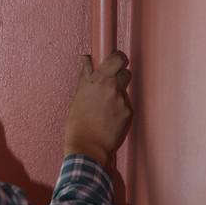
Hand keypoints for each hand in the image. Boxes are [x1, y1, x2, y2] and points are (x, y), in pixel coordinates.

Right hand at [64, 51, 132, 167]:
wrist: (88, 147)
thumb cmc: (78, 123)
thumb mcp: (78, 95)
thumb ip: (85, 75)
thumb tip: (85, 59)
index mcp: (97, 79)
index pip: (117, 58)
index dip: (118, 57)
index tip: (116, 59)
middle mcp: (111, 87)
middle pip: (125, 71)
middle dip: (120, 74)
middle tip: (113, 81)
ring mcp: (121, 99)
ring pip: (125, 89)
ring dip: (119, 92)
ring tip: (108, 104)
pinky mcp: (128, 111)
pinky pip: (126, 104)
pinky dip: (120, 108)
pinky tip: (110, 117)